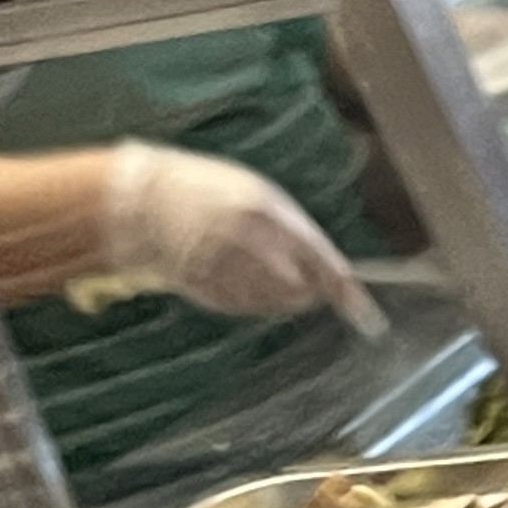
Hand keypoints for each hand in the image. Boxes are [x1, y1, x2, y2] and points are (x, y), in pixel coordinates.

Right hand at [98, 141, 383, 336]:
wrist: (141, 203)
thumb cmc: (205, 191)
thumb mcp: (254, 195)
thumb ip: (293, 232)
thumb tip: (328, 274)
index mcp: (265, 210)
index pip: (319, 258)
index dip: (345, 290)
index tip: (366, 315)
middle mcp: (247, 242)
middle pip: (300, 289)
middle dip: (308, 289)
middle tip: (299, 277)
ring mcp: (225, 270)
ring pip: (274, 304)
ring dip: (278, 295)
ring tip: (251, 263)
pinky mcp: (207, 291)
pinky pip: (246, 308)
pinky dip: (251, 300)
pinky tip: (232, 274)